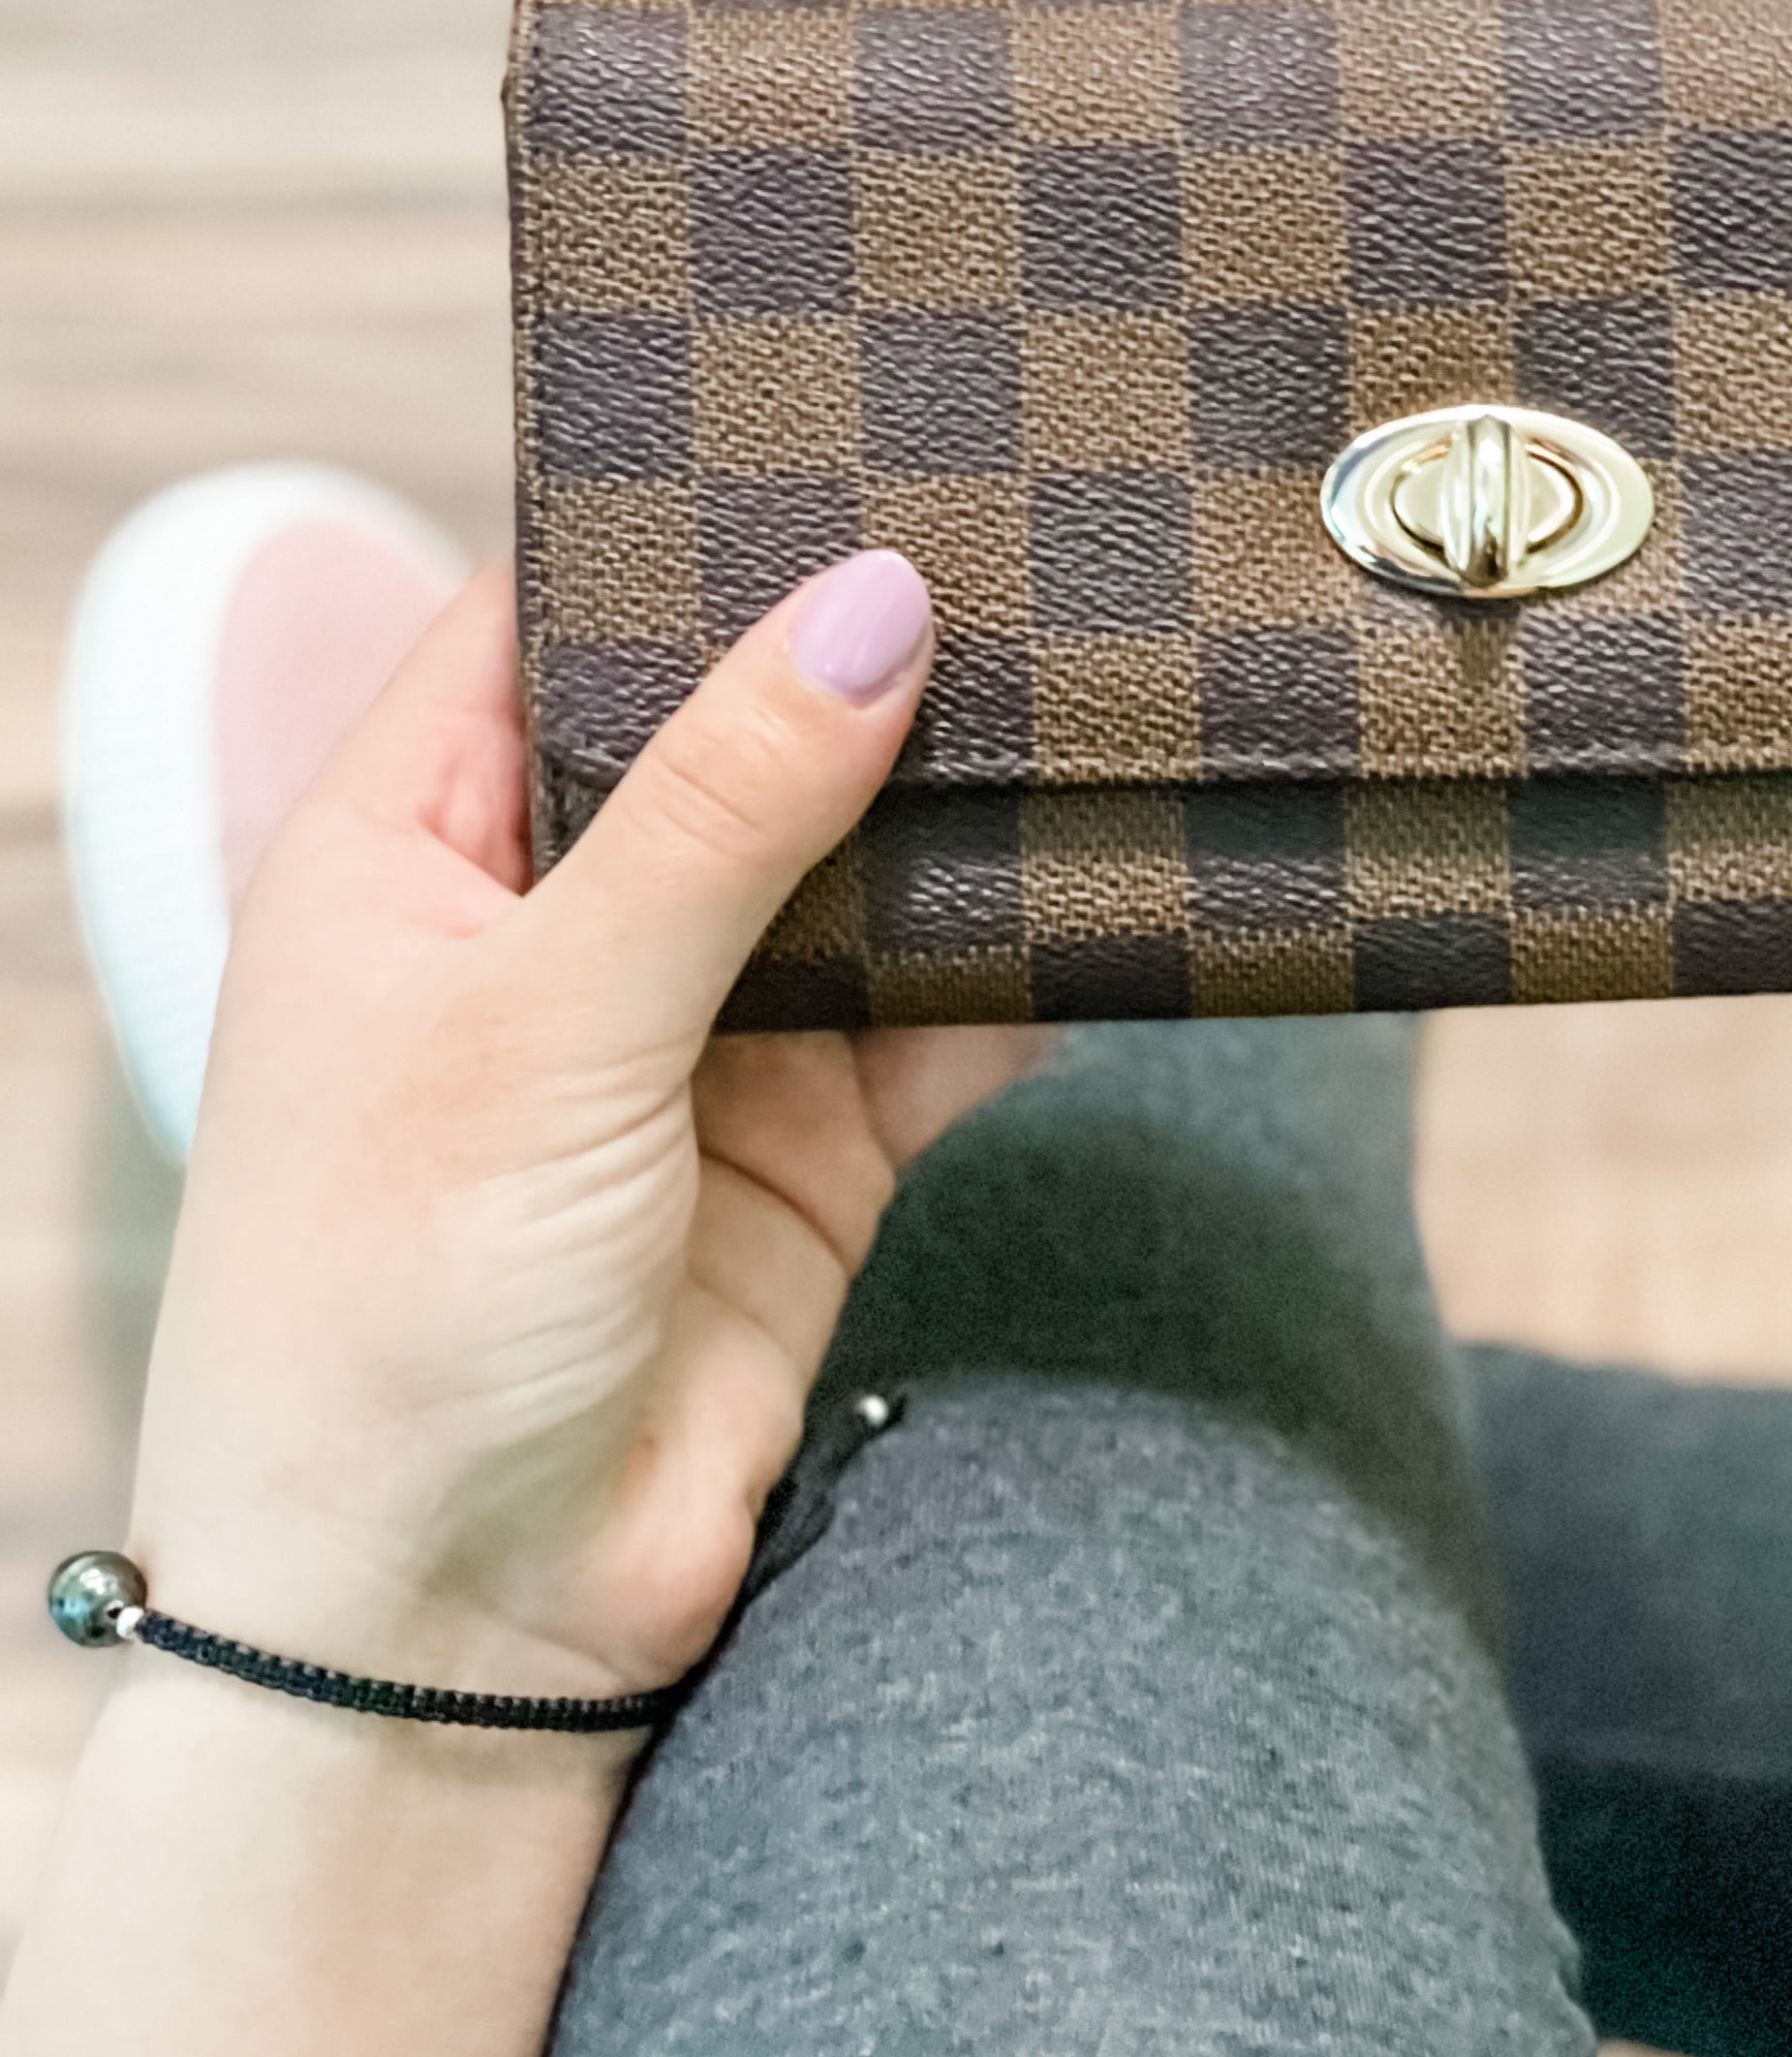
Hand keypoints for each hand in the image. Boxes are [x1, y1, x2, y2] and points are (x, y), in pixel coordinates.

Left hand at [131, 548, 1039, 1710]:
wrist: (450, 1641)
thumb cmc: (391, 1315)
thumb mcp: (541, 1025)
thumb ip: (715, 814)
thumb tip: (873, 602)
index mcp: (412, 848)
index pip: (549, 616)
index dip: (682, 520)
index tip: (845, 416)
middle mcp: (556, 924)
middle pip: (736, 729)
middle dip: (872, 653)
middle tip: (1036, 522)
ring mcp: (695, 1038)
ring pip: (866, 870)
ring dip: (972, 807)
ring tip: (1115, 674)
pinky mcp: (813, 1151)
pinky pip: (949, 1019)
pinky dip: (1037, 967)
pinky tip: (1136, 884)